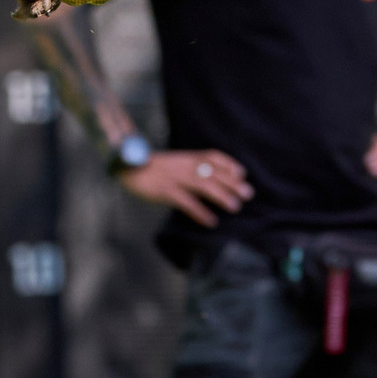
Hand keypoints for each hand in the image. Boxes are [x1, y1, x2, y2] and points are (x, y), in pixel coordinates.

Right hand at [118, 149, 252, 226]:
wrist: (128, 168)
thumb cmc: (154, 168)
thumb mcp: (176, 162)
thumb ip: (193, 167)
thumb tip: (215, 179)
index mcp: (187, 157)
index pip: (213, 156)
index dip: (229, 164)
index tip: (242, 174)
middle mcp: (184, 166)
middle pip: (213, 172)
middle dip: (232, 183)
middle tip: (248, 194)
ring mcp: (175, 178)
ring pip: (203, 185)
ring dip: (221, 196)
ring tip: (235, 206)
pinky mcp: (165, 191)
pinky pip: (186, 202)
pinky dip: (200, 212)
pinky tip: (211, 221)